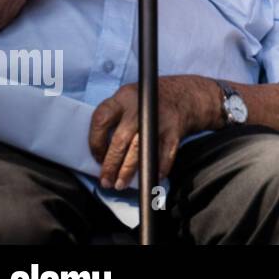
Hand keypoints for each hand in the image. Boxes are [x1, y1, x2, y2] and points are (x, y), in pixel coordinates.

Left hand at [89, 75, 219, 188]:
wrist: (184, 95)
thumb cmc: (148, 103)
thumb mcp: (128, 98)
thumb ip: (114, 118)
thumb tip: (101, 153)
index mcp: (123, 98)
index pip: (101, 120)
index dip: (95, 142)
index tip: (97, 157)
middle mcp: (140, 108)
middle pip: (120, 140)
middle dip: (111, 165)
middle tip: (106, 180)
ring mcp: (159, 120)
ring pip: (140, 150)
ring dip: (128, 171)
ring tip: (121, 183)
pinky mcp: (174, 130)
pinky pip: (163, 154)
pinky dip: (158, 168)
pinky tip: (150, 176)